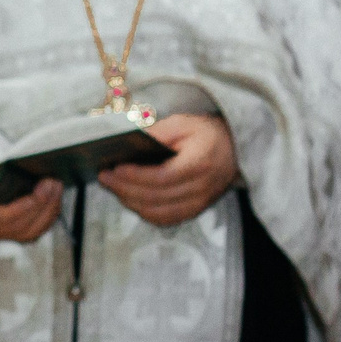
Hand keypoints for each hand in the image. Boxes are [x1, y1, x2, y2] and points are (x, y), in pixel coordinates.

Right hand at [0, 152, 62, 243]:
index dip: (16, 211)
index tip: (34, 195)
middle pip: (14, 228)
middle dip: (38, 208)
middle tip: (52, 184)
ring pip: (26, 232)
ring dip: (46, 212)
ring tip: (56, 187)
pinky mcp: (6, 226)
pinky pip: (31, 230)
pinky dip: (46, 217)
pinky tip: (53, 198)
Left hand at [97, 113, 237, 226]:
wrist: (236, 150)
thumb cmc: (207, 133)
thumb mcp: (183, 122)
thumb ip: (157, 132)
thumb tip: (128, 140)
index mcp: (200, 163)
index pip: (163, 177)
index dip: (136, 176)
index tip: (116, 167)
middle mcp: (201, 188)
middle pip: (156, 197)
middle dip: (125, 188)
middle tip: (104, 176)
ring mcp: (199, 203)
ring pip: (158, 212)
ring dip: (131, 201)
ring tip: (112, 186)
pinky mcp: (195, 211)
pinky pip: (165, 219)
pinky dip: (144, 211)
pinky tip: (129, 198)